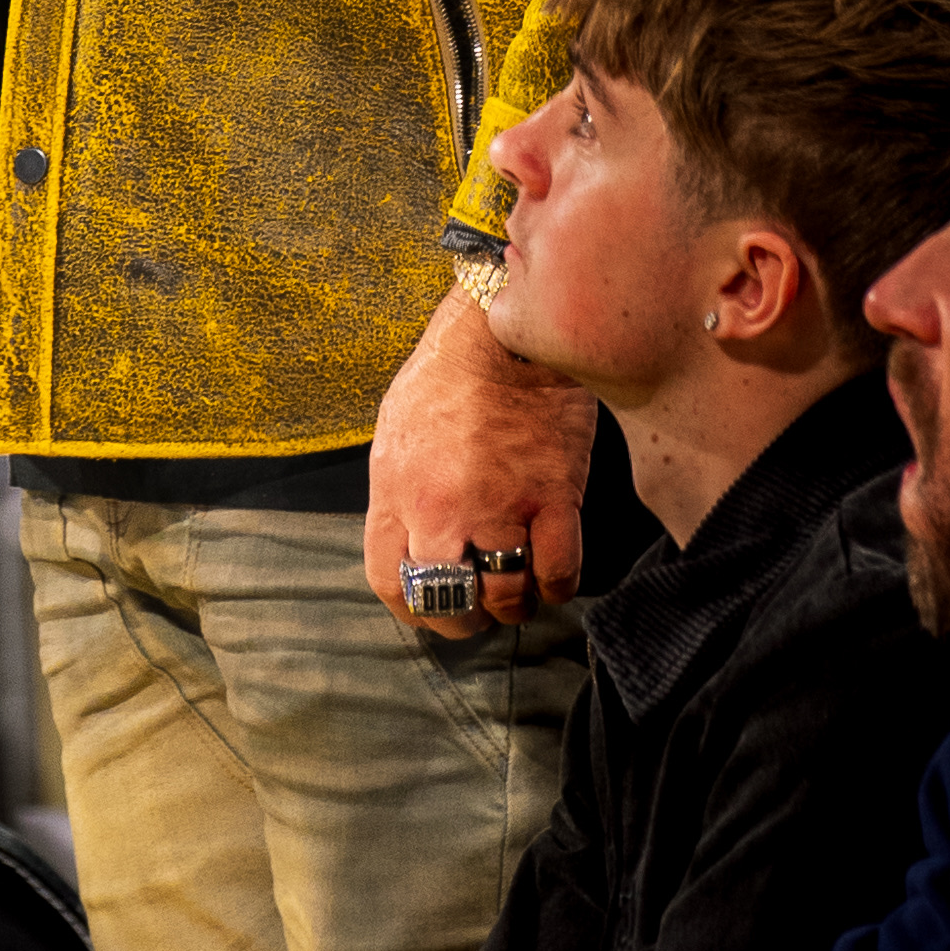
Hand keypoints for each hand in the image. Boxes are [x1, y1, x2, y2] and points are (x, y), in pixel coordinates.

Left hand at [366, 279, 594, 630]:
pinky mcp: (553, 497)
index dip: (413, 609)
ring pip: (506, 597)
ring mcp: (500, 505)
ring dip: (513, 606)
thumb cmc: (449, 374)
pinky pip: (558, 573)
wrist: (504, 331)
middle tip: (478, 611)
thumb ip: (400, 493)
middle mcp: (442, 509)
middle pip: (447, 603)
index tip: (431, 608)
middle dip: (462, 619)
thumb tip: (410, 538)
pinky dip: (557, 587)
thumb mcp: (396, 433)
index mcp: (396, 492)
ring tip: (519, 592)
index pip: (390, 583)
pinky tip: (554, 576)